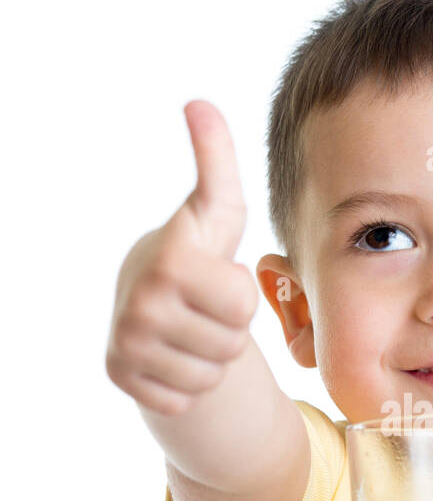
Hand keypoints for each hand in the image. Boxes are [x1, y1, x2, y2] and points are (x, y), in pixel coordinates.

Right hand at [105, 100, 258, 414]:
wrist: (148, 301)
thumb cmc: (199, 253)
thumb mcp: (218, 211)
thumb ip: (216, 160)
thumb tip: (199, 101)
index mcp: (169, 260)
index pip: (241, 303)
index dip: (239, 294)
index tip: (215, 276)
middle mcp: (139, 303)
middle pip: (230, 344)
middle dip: (228, 329)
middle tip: (204, 309)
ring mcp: (127, 343)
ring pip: (210, 377)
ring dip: (210, 358)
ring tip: (191, 330)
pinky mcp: (122, 378)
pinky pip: (184, 399)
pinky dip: (185, 384)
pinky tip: (172, 355)